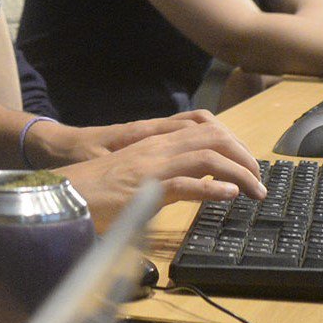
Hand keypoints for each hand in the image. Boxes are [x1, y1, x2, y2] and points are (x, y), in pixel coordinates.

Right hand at [55, 112, 266, 225]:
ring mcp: (152, 167)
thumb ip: (161, 172)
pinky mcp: (145, 190)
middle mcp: (157, 147)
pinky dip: (213, 188)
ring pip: (208, 156)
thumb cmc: (94, 189)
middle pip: (214, 136)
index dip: (232, 140)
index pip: (204, 127)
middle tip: (258, 178)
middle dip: (243, 154)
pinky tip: (229, 195)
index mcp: (155, 142)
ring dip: (239, 172)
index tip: (247, 162)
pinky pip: (186, 184)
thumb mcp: (135, 173)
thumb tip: (190, 183)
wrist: (63, 194)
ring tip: (255, 189)